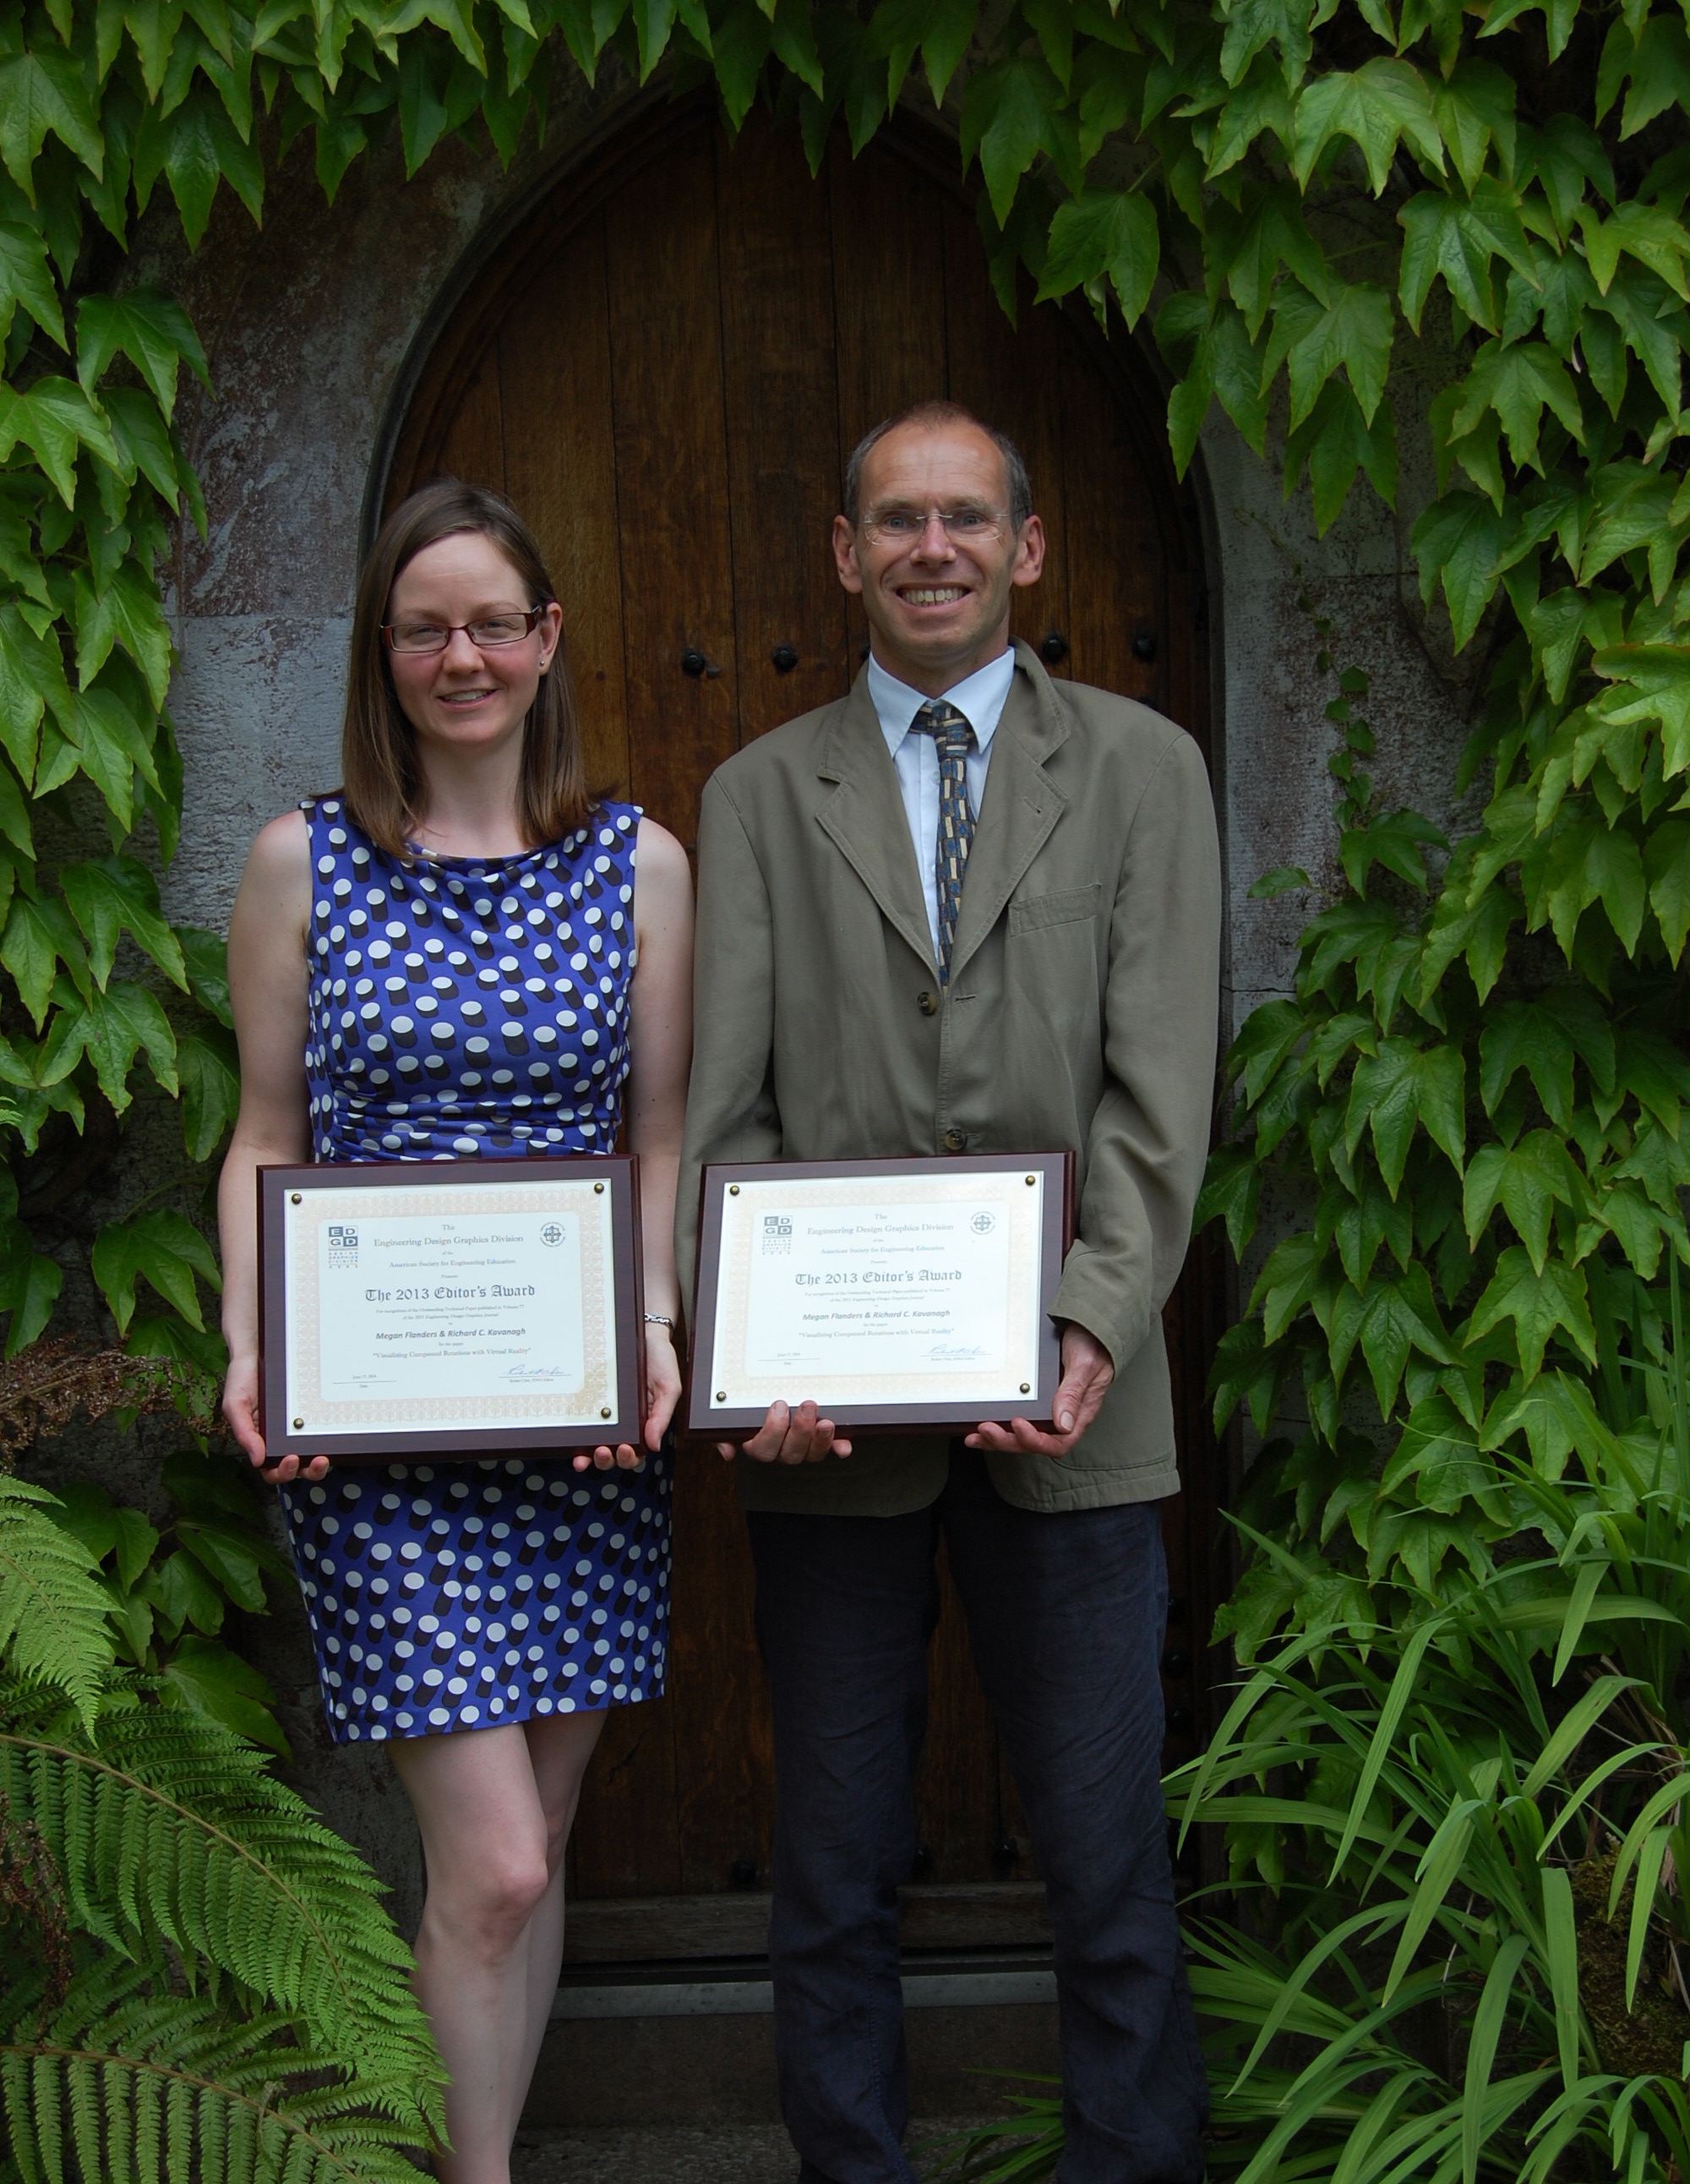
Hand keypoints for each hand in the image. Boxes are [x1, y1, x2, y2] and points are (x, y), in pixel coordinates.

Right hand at [222, 1352, 328, 1484]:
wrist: (258, 1348)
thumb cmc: (242, 1378)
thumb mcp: (236, 1405)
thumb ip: (244, 1433)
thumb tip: (257, 1460)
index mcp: (261, 1442)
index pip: (272, 1469)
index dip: (282, 1472)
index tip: (291, 1460)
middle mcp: (280, 1438)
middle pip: (297, 1467)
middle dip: (308, 1471)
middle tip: (317, 1461)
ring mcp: (298, 1426)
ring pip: (312, 1453)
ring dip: (321, 1462)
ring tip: (325, 1456)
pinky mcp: (311, 1412)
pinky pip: (321, 1429)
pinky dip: (328, 1435)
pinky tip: (332, 1432)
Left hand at [572, 1325, 681, 1470]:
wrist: (643, 1331)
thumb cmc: (661, 1359)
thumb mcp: (669, 1388)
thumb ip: (662, 1417)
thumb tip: (654, 1446)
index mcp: (646, 1424)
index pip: (636, 1452)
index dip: (629, 1458)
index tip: (625, 1448)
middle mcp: (625, 1423)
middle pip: (613, 1454)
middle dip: (607, 1460)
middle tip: (602, 1451)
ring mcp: (607, 1414)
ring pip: (595, 1444)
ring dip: (589, 1456)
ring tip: (583, 1457)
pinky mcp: (593, 1401)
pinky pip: (584, 1422)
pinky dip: (577, 1437)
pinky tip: (572, 1443)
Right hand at [720, 1399, 853, 1465]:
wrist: (767, 1395)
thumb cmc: (744, 1409)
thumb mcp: (727, 1419)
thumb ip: (722, 1433)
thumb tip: (727, 1451)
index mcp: (758, 1446)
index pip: (763, 1449)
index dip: (772, 1431)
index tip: (777, 1406)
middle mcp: (781, 1451)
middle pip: (790, 1453)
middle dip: (801, 1430)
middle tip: (807, 1405)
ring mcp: (803, 1448)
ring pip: (811, 1454)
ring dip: (820, 1440)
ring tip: (826, 1422)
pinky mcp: (821, 1442)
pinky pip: (830, 1449)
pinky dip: (838, 1447)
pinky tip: (845, 1445)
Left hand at [964, 1324, 1113, 1459]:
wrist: (1089, 1326)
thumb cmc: (1093, 1345)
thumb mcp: (1085, 1365)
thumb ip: (1073, 1394)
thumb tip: (1062, 1424)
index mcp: (1078, 1414)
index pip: (1058, 1442)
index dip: (1035, 1440)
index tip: (1018, 1424)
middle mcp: (1061, 1416)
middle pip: (1033, 1442)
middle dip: (1007, 1440)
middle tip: (986, 1429)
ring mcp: (1046, 1409)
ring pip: (1020, 1435)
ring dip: (997, 1439)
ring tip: (976, 1436)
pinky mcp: (1033, 1399)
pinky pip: (1015, 1417)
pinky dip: (997, 1424)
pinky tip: (978, 1425)